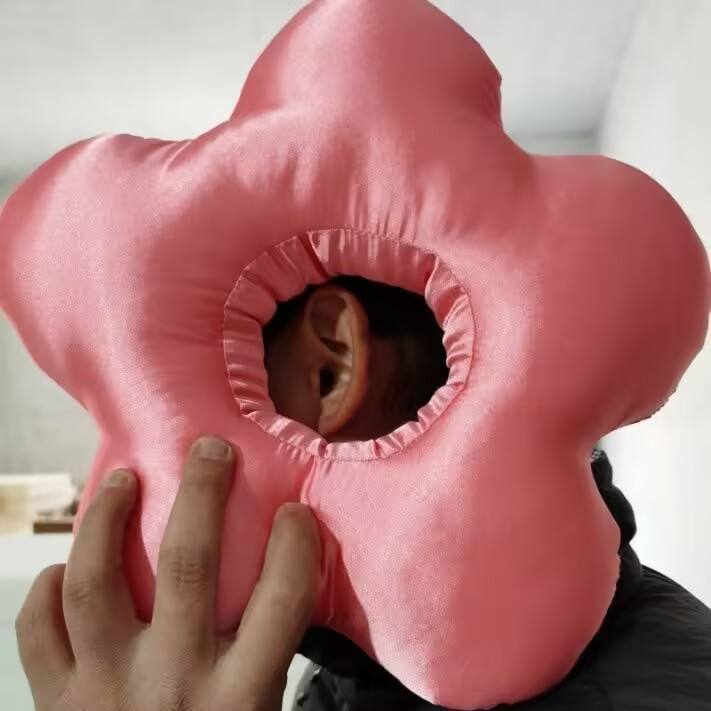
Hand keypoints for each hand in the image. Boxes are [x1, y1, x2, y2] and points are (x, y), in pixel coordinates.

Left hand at [16, 436, 321, 710]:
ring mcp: (105, 693)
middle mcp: (173, 685)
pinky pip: (38, 636)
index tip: (295, 511)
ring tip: (124, 479)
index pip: (283, 600)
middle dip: (203, 493)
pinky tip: (64, 567)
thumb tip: (293, 595)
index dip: (295, 543)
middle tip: (210, 450)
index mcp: (241, 698)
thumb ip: (272, 667)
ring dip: (107, 521)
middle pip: (190, 565)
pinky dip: (46, 594)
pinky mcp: (56, 707)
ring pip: (97, 584)